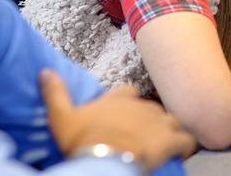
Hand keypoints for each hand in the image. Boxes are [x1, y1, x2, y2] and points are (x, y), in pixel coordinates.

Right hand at [39, 69, 195, 172]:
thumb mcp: (61, 116)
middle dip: (149, 118)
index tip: (123, 110)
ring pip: (171, 120)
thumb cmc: (82, 139)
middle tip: (142, 133)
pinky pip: (187, 140)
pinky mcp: (171, 140)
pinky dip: (186, 145)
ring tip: (164, 141)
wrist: (104, 159)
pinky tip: (183, 151)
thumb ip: (55, 93)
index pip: (128, 90)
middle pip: (151, 107)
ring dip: (169, 129)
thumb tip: (44, 71)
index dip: (127, 100)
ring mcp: (158, 122)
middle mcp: (141, 106)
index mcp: (117, 99)